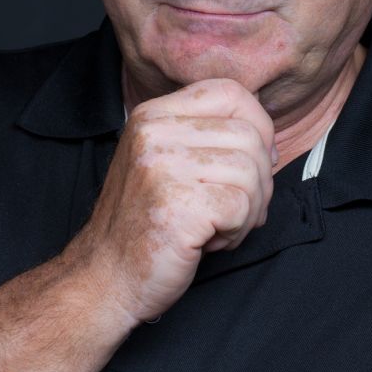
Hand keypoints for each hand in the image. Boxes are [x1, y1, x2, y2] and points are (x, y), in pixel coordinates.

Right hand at [66, 78, 276, 322]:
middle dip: (259, 178)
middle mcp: (154, 133)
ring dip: (249, 209)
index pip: (230, 92)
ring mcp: (163, 167)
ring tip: (217, 228)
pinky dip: (238, 231)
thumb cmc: (148, 224)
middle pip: (249, 134)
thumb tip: (266, 131)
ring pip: (252, 171)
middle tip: (236, 210)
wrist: (104, 280)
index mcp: (152, 115)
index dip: (258, 124)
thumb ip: (207, 136)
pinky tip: (209, 242)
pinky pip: (243, 206)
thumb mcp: (168, 161)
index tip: (256, 160)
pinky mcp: (177, 205)